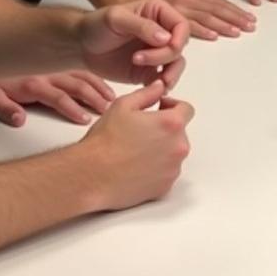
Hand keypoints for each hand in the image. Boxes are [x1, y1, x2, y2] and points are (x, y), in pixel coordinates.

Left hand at [0, 71, 114, 126]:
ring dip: (99, 86)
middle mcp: (48, 73)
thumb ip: (4, 109)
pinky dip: (95, 74)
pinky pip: (82, 67)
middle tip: (108, 109)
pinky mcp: (58, 59)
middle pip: (78, 86)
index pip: (59, 99)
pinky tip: (104, 81)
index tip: (86, 119)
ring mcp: (55, 65)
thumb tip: (19, 120)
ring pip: (84, 75)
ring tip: (111, 98)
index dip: (73, 110)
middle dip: (94, 99)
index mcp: (33, 84)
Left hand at [78, 0, 189, 88]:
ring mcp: (157, 52)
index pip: (181, 25)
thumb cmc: (96, 26)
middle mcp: (162, 32)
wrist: (80, 46)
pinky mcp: (149, 70)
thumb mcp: (116, 19)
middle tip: (138, 59)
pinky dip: (163, 85)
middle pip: (180, 46)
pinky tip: (150, 86)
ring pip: (177, 63)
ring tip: (151, 79)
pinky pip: (165, 78)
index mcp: (159, 12)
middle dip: (166, 56)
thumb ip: (142, 26)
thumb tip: (166, 38)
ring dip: (169, 73)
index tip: (165, 47)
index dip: (178, 39)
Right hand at [79, 79, 193, 210]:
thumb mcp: (123, 105)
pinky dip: (157, 170)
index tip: (159, 109)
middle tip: (142, 132)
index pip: (187, 109)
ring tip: (137, 151)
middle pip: (180, 133)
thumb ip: (148, 93)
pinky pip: (166, 174)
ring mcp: (172, 170)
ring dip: (162, 149)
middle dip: (165, 129)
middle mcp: (178, 147)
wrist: (90, 176)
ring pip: (174, 154)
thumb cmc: (105, 141)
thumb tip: (160, 87)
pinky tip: (136, 167)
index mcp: (172, 124)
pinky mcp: (164, 188)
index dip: (172, 106)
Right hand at [154, 0, 258, 41]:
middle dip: (236, 18)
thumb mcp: (183, 1)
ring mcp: (179, 7)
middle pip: (217, 9)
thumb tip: (221, 17)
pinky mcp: (169, 18)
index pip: (220, 3)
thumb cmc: (159, 8)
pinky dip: (202, 30)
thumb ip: (200, 6)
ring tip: (238, 31)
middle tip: (250, 26)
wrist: (131, 10)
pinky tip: (214, 35)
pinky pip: (189, 25)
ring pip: (207, 16)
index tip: (250, 19)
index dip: (237, 11)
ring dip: (224, 25)